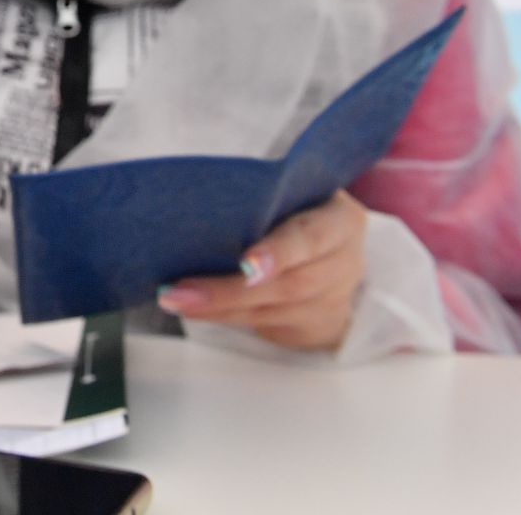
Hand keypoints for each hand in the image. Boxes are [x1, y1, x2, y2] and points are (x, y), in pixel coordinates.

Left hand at [157, 191, 368, 350]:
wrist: (331, 246)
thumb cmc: (297, 207)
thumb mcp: (291, 192)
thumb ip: (261, 199)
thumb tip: (194, 208)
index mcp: (341, 220)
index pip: (311, 237)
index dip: (278, 253)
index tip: (245, 264)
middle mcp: (345, 264)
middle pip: (288, 285)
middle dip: (229, 291)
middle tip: (180, 292)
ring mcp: (333, 300)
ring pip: (274, 312)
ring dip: (219, 308)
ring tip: (176, 300)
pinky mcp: (316, 327)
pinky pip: (267, 326)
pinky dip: (226, 317)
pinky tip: (195, 309)